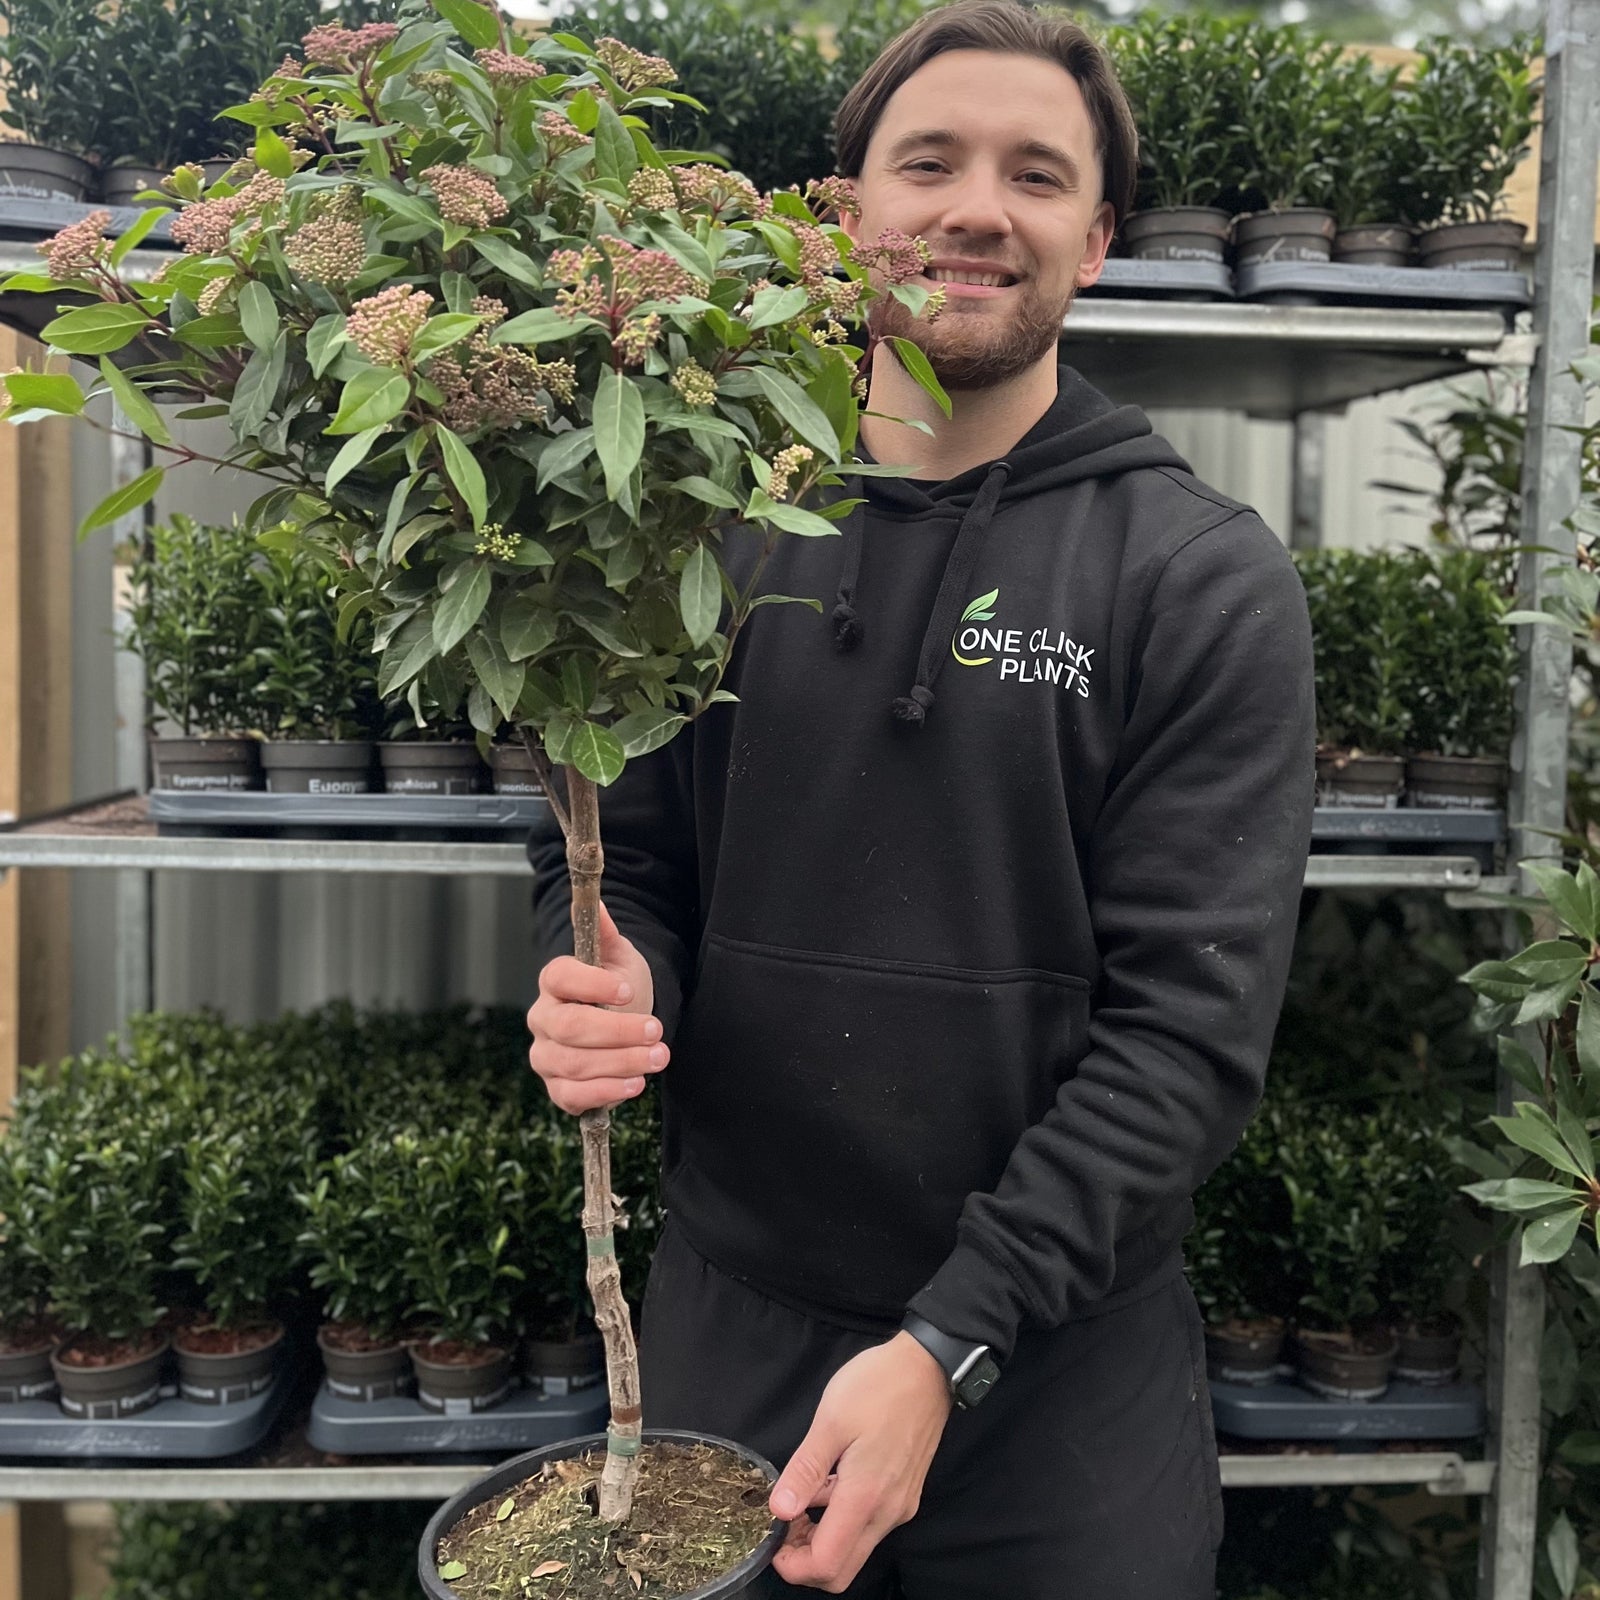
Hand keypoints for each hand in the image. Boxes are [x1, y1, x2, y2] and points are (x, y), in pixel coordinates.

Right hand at [526, 902, 664, 1113]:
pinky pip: (573, 1096)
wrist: (625, 1020)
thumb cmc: (619, 986)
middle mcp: (543, 1019)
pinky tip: (636, 1084)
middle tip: (655, 1031)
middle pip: (571, 1027)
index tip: (629, 990)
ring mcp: (546, 1057)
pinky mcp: (557, 1089)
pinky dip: (606, 1092)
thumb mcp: (618, 957)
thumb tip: (599, 903)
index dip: (593, 984)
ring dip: (621, 1062)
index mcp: (554, 981)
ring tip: (658, 1057)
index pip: (561, 977)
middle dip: (617, 1030)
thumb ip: (605, 934)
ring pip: (574, 1064)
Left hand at [767, 1333, 952, 1591]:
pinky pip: (869, 1525)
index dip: (793, 1565)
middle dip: (806, 1561)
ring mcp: (899, 1506)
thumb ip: (805, 1470)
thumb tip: (779, 1510)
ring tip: (799, 1500)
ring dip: (823, 1539)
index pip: (827, 1564)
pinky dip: (842, 1520)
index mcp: (865, 1498)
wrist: (928, 1368)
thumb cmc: (877, 1386)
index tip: (772, 1536)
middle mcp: (887, 1513)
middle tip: (783, 1525)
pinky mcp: (905, 1494)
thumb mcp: (830, 1421)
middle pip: (842, 1570)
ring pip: (856, 1549)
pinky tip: (826, 1486)